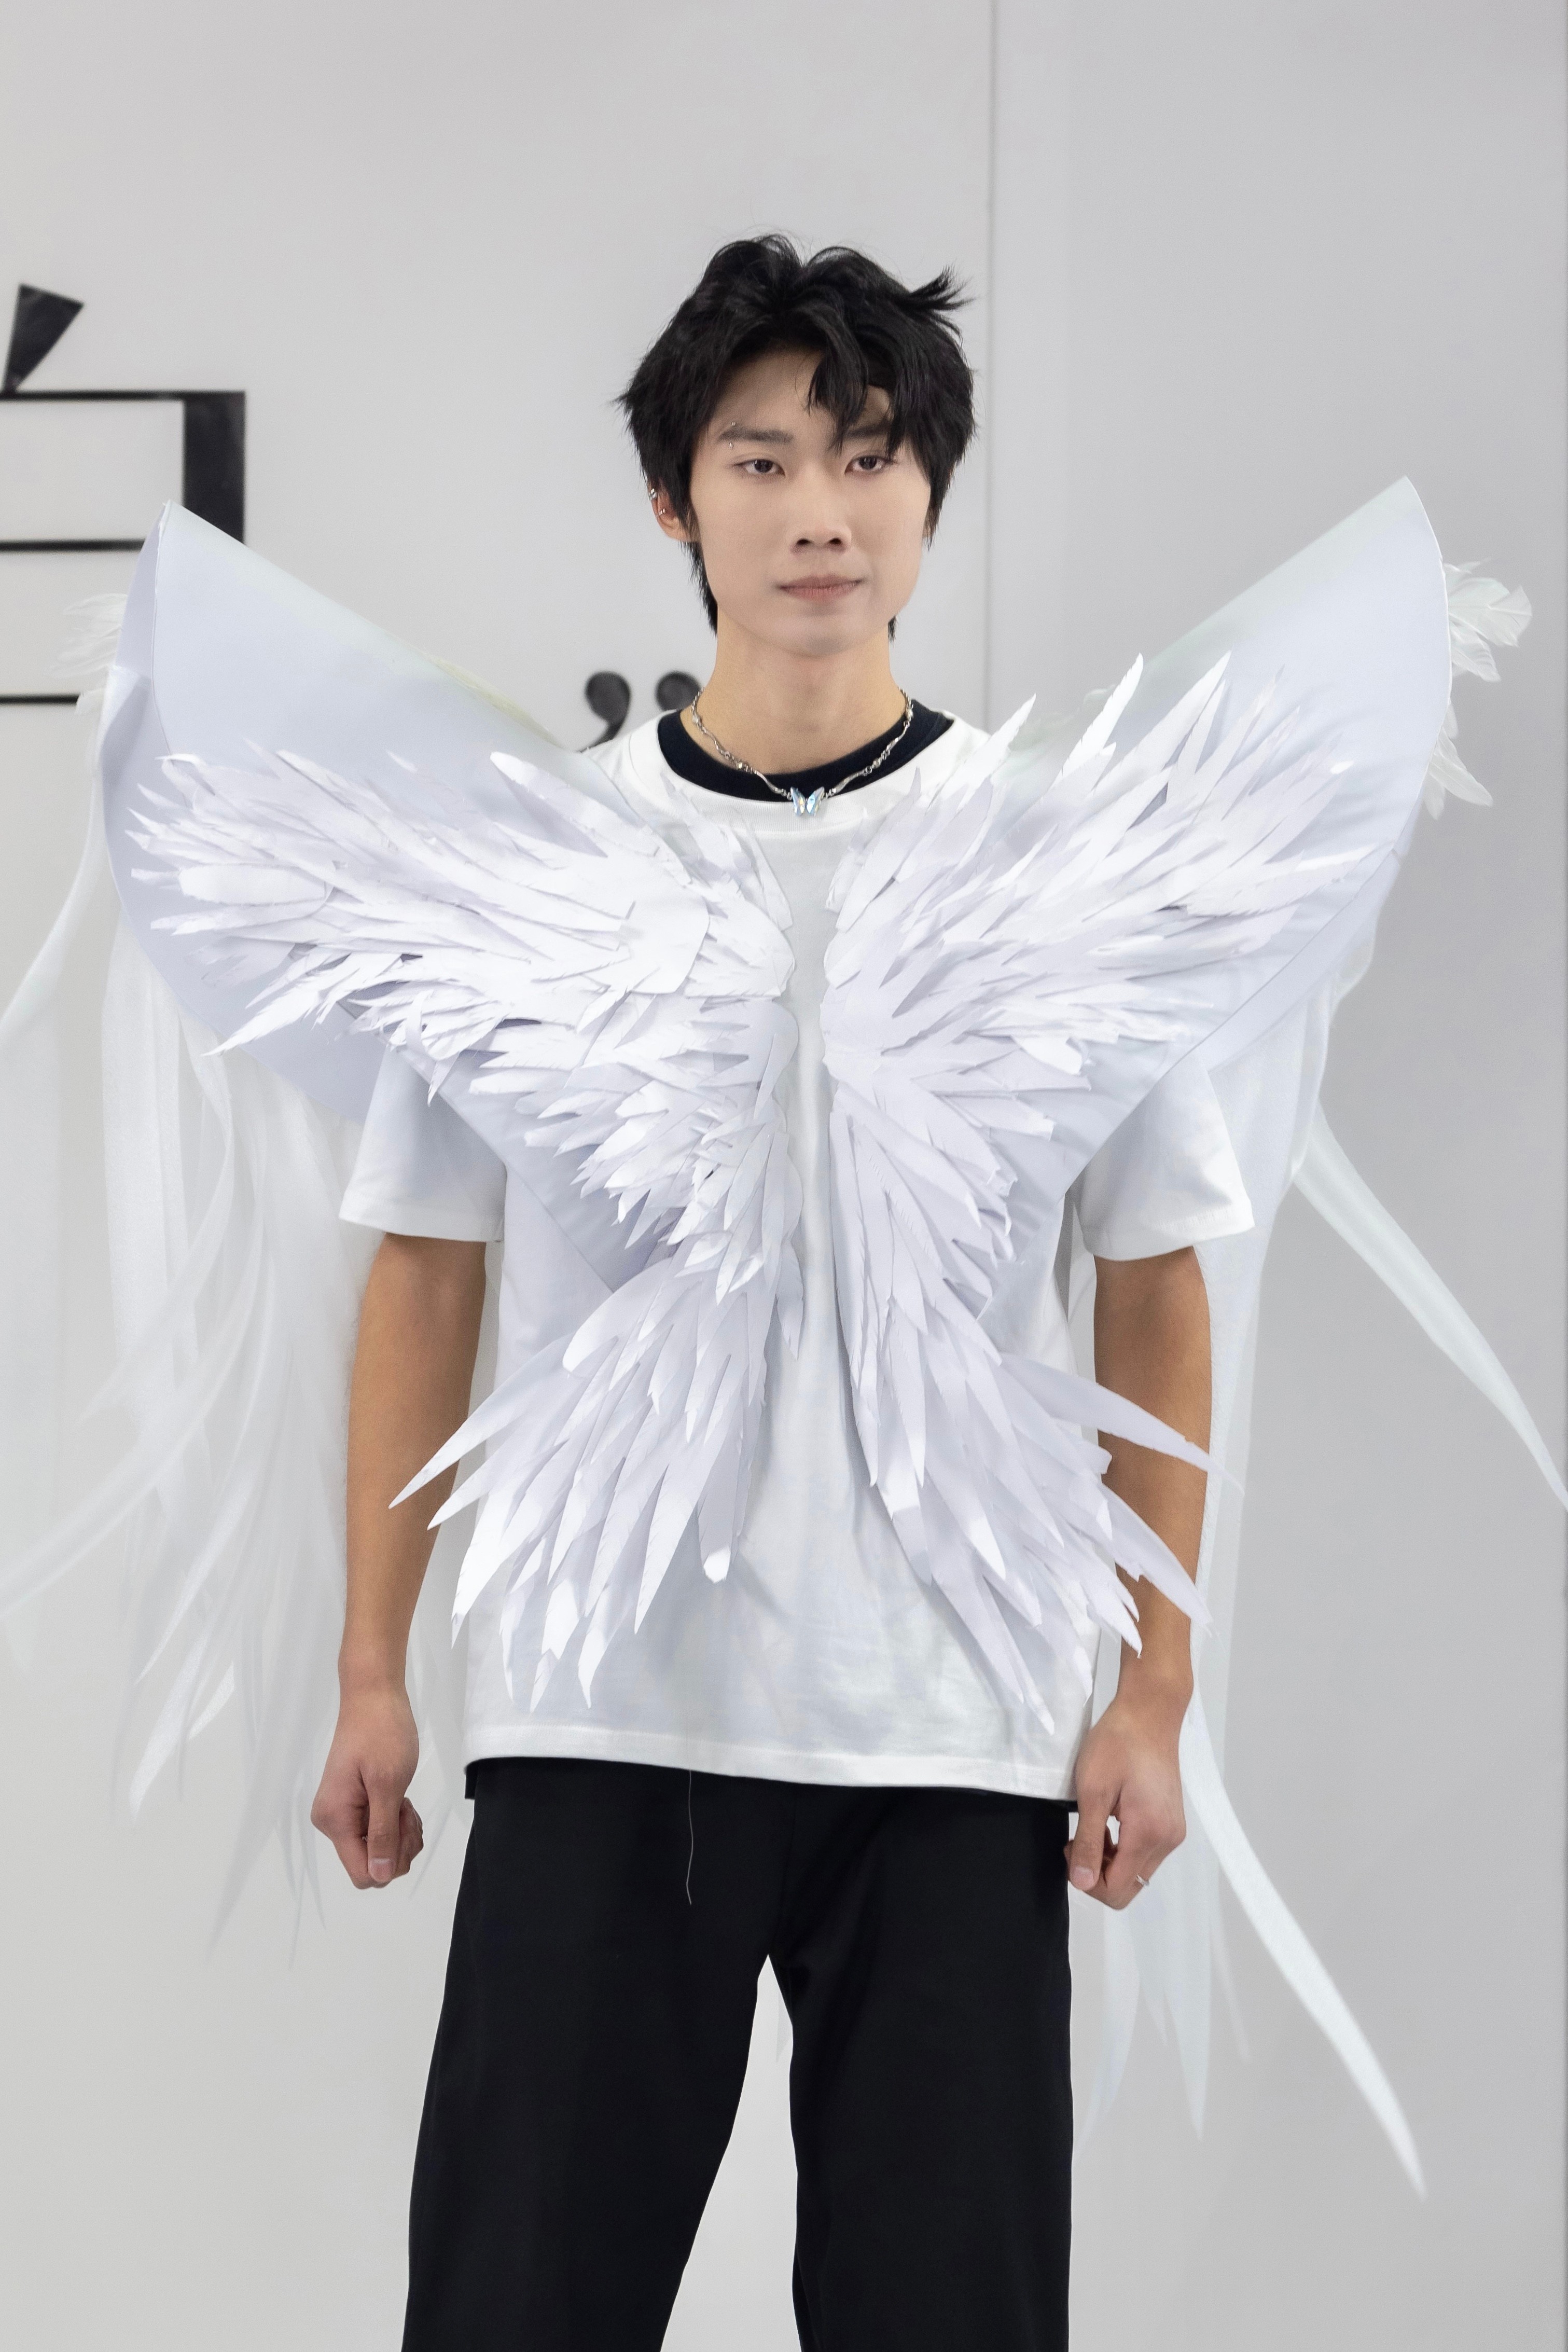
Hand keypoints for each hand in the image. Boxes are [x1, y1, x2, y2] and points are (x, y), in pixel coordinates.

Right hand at [310, 1680, 423, 1888]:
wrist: (374, 1696)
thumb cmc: (382, 1733)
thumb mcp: (388, 1784)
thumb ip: (382, 1833)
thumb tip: (378, 1877)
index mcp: (335, 1820)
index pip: (362, 1873)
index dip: (389, 1861)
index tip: (401, 1825)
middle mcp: (333, 1823)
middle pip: (372, 1864)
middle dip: (398, 1844)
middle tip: (406, 1808)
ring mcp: (344, 1815)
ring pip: (380, 1850)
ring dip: (401, 1832)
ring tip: (404, 1799)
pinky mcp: (356, 1806)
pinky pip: (379, 1832)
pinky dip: (397, 1822)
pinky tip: (402, 1799)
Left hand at [1064, 1678, 1188, 1908]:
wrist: (1149, 1712)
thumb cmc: (1117, 1744)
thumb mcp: (1092, 1792)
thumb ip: (1089, 1841)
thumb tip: (1082, 1883)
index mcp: (1149, 1833)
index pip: (1117, 1889)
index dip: (1086, 1878)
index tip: (1072, 1843)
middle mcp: (1168, 1839)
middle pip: (1129, 1886)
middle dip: (1098, 1872)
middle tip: (1079, 1837)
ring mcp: (1173, 1831)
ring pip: (1137, 1872)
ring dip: (1110, 1859)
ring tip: (1094, 1824)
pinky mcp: (1171, 1822)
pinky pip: (1145, 1853)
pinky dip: (1124, 1848)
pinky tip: (1110, 1820)